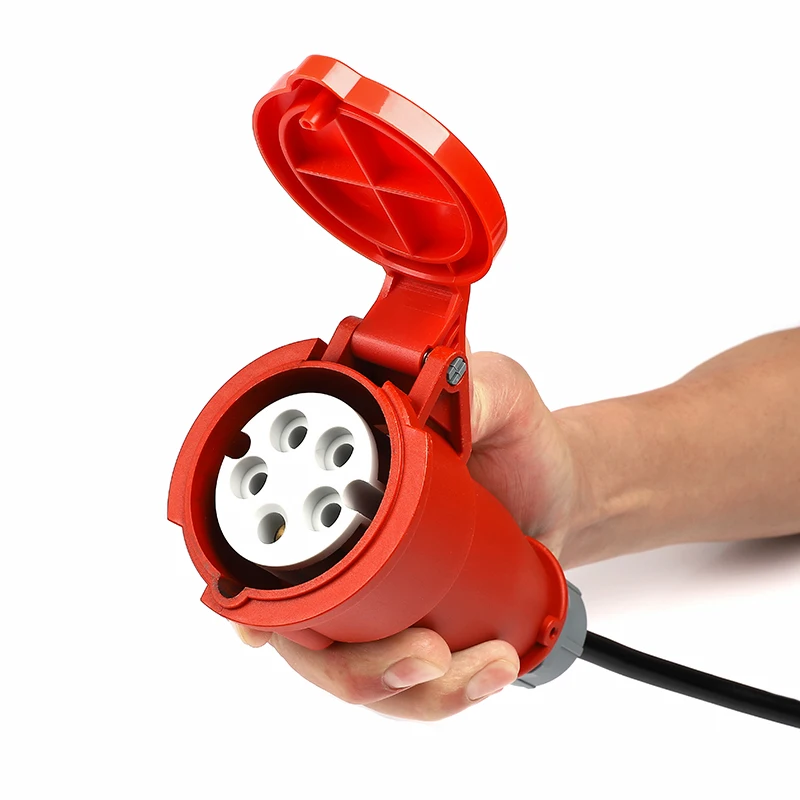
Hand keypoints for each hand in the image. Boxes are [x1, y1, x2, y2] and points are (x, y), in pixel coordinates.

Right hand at [233, 351, 582, 719]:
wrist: (561, 487)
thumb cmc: (520, 441)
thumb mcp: (502, 397)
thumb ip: (469, 393)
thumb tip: (427, 406)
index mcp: (343, 489)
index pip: (264, 547)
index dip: (248, 596)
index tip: (263, 632)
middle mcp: (346, 551)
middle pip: (305, 639)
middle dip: (357, 667)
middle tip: (429, 652)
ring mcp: (379, 600)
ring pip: (357, 676)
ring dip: (411, 689)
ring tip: (486, 662)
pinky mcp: (417, 631)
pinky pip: (407, 689)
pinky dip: (440, 694)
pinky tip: (488, 669)